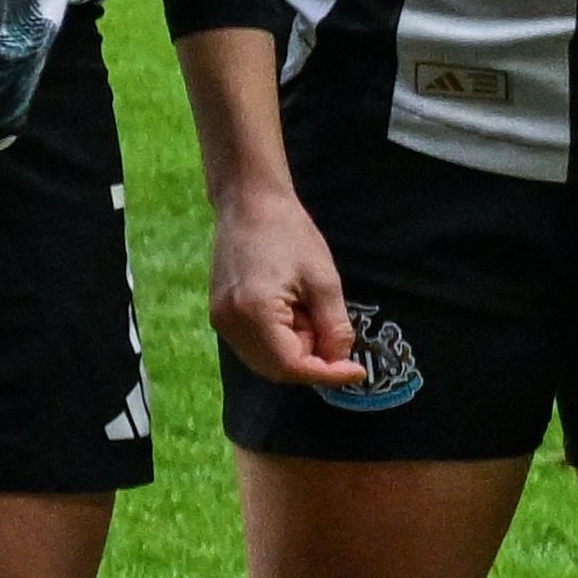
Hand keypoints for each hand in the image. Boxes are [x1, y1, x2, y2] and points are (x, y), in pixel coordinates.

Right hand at [208, 172, 367, 386]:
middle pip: (276, 369)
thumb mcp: (324, 281)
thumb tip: (340, 362)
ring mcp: (219, 319)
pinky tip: (290, 313)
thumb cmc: (290, 234)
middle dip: (310, 361)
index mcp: (254, 312)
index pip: (292, 365)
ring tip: (308, 314)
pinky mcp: (219, 313)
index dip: (328, 374)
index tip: (358, 371)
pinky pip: (253, 346)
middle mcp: (229, 323)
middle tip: (330, 331)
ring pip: (264, 361)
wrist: (249, 204)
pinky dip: (278, 343)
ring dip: (294, 352)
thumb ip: (334, 328)